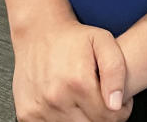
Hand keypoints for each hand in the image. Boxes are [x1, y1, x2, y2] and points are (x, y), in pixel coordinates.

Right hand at [12, 19, 132, 121]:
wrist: (38, 33)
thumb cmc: (72, 38)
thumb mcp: (103, 42)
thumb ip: (115, 71)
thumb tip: (115, 104)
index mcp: (77, 82)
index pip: (109, 118)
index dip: (119, 111)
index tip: (116, 100)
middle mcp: (56, 98)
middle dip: (101, 116)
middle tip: (99, 99)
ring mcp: (39, 109)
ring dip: (82, 119)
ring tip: (83, 99)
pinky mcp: (27, 114)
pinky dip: (63, 120)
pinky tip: (67, 103)